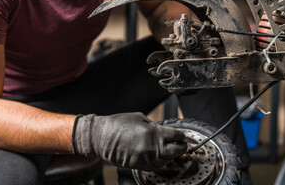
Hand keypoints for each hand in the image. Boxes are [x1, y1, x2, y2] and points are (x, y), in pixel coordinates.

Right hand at [72, 112, 186, 170]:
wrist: (102, 137)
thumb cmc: (120, 124)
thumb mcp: (141, 118)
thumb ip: (155, 126)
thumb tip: (165, 132)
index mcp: (154, 132)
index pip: (176, 136)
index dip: (181, 135)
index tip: (181, 135)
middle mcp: (152, 147)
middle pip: (176, 151)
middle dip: (181, 147)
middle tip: (182, 145)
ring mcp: (146, 158)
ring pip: (167, 160)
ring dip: (171, 155)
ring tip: (171, 150)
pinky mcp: (140, 166)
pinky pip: (156, 166)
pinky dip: (161, 162)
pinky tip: (160, 156)